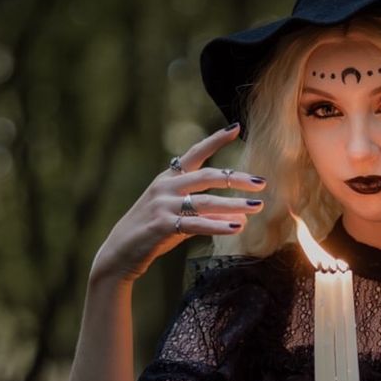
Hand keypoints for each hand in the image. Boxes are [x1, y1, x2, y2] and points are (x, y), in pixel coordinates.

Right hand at [91, 123, 266, 281]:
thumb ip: (205, 211)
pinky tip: (237, 227)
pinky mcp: (162, 225)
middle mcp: (166, 186)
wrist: (120, 252)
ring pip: (206, 201)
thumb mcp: (177, 215)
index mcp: (168, 178)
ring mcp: (163, 205)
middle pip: (208, 176)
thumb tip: (241, 216)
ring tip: (258, 207)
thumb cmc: (151, 233)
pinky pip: (197, 224)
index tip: (236, 128)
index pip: (195, 153)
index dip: (216, 140)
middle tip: (261, 183)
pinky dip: (219, 225)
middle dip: (236, 178)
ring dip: (235, 204)